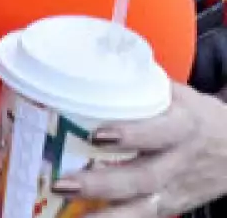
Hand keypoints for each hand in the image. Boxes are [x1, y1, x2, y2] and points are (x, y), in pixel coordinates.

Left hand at [52, 82, 226, 216]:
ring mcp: (176, 189)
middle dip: (102, 183)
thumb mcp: (176, 95)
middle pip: (144, 178)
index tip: (98, 134)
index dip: (131, 135)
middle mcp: (180, 161)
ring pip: (144, 208)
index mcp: (183, 127)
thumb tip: (88, 58)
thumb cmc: (196, 116)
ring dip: (106, 216)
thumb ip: (138, 82)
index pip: (160, 132)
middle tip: (63, 183)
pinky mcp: (172, 206)